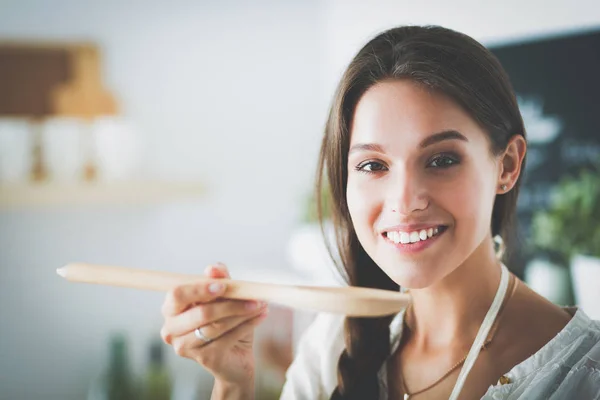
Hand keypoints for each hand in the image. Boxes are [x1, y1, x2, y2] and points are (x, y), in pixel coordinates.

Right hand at [160, 263, 268, 385]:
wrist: (235, 353)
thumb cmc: (225, 320)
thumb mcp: (224, 296)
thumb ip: (218, 280)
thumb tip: (213, 268)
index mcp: (171, 308)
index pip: (177, 295)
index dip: (200, 289)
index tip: (223, 286)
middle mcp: (171, 329)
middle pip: (200, 313)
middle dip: (230, 304)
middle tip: (252, 297)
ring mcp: (185, 347)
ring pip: (216, 326)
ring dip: (242, 313)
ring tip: (260, 304)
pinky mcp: (204, 358)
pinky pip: (227, 338)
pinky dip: (246, 325)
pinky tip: (259, 316)